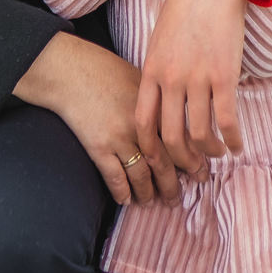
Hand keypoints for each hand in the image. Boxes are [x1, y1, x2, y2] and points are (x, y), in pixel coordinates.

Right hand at [14, 34, 178, 205]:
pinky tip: (126, 200)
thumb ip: (158, 99)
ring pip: (141, 175)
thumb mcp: (140, 77)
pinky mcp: (98, 148)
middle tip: (182, 196)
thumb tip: (177, 118)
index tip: (200, 172)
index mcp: (155, 106)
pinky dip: (122, 192)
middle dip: (174, 183)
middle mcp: (141, 125)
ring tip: (153, 202)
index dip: (193, 159)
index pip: (181, 140)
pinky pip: (115, 177)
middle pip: (164, 162)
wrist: (71, 70)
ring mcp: (119, 138)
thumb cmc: (105, 69)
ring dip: (150, 192)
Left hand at [136, 0, 246, 172]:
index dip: (152, 150)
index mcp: (151, 70)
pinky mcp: (224, 74)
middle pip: (171, 137)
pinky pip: (228, 120)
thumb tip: (163, 98)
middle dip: (183, 160)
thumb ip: (159, 69)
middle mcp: (171, 78)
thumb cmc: (185, 6)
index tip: (162, 161)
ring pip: (201, 134)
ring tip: (219, 154)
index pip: (143, 123)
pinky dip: (233, 139)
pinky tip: (237, 145)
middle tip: (194, 168)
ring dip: (211, 152)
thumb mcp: (159, 39)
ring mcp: (197, 78)